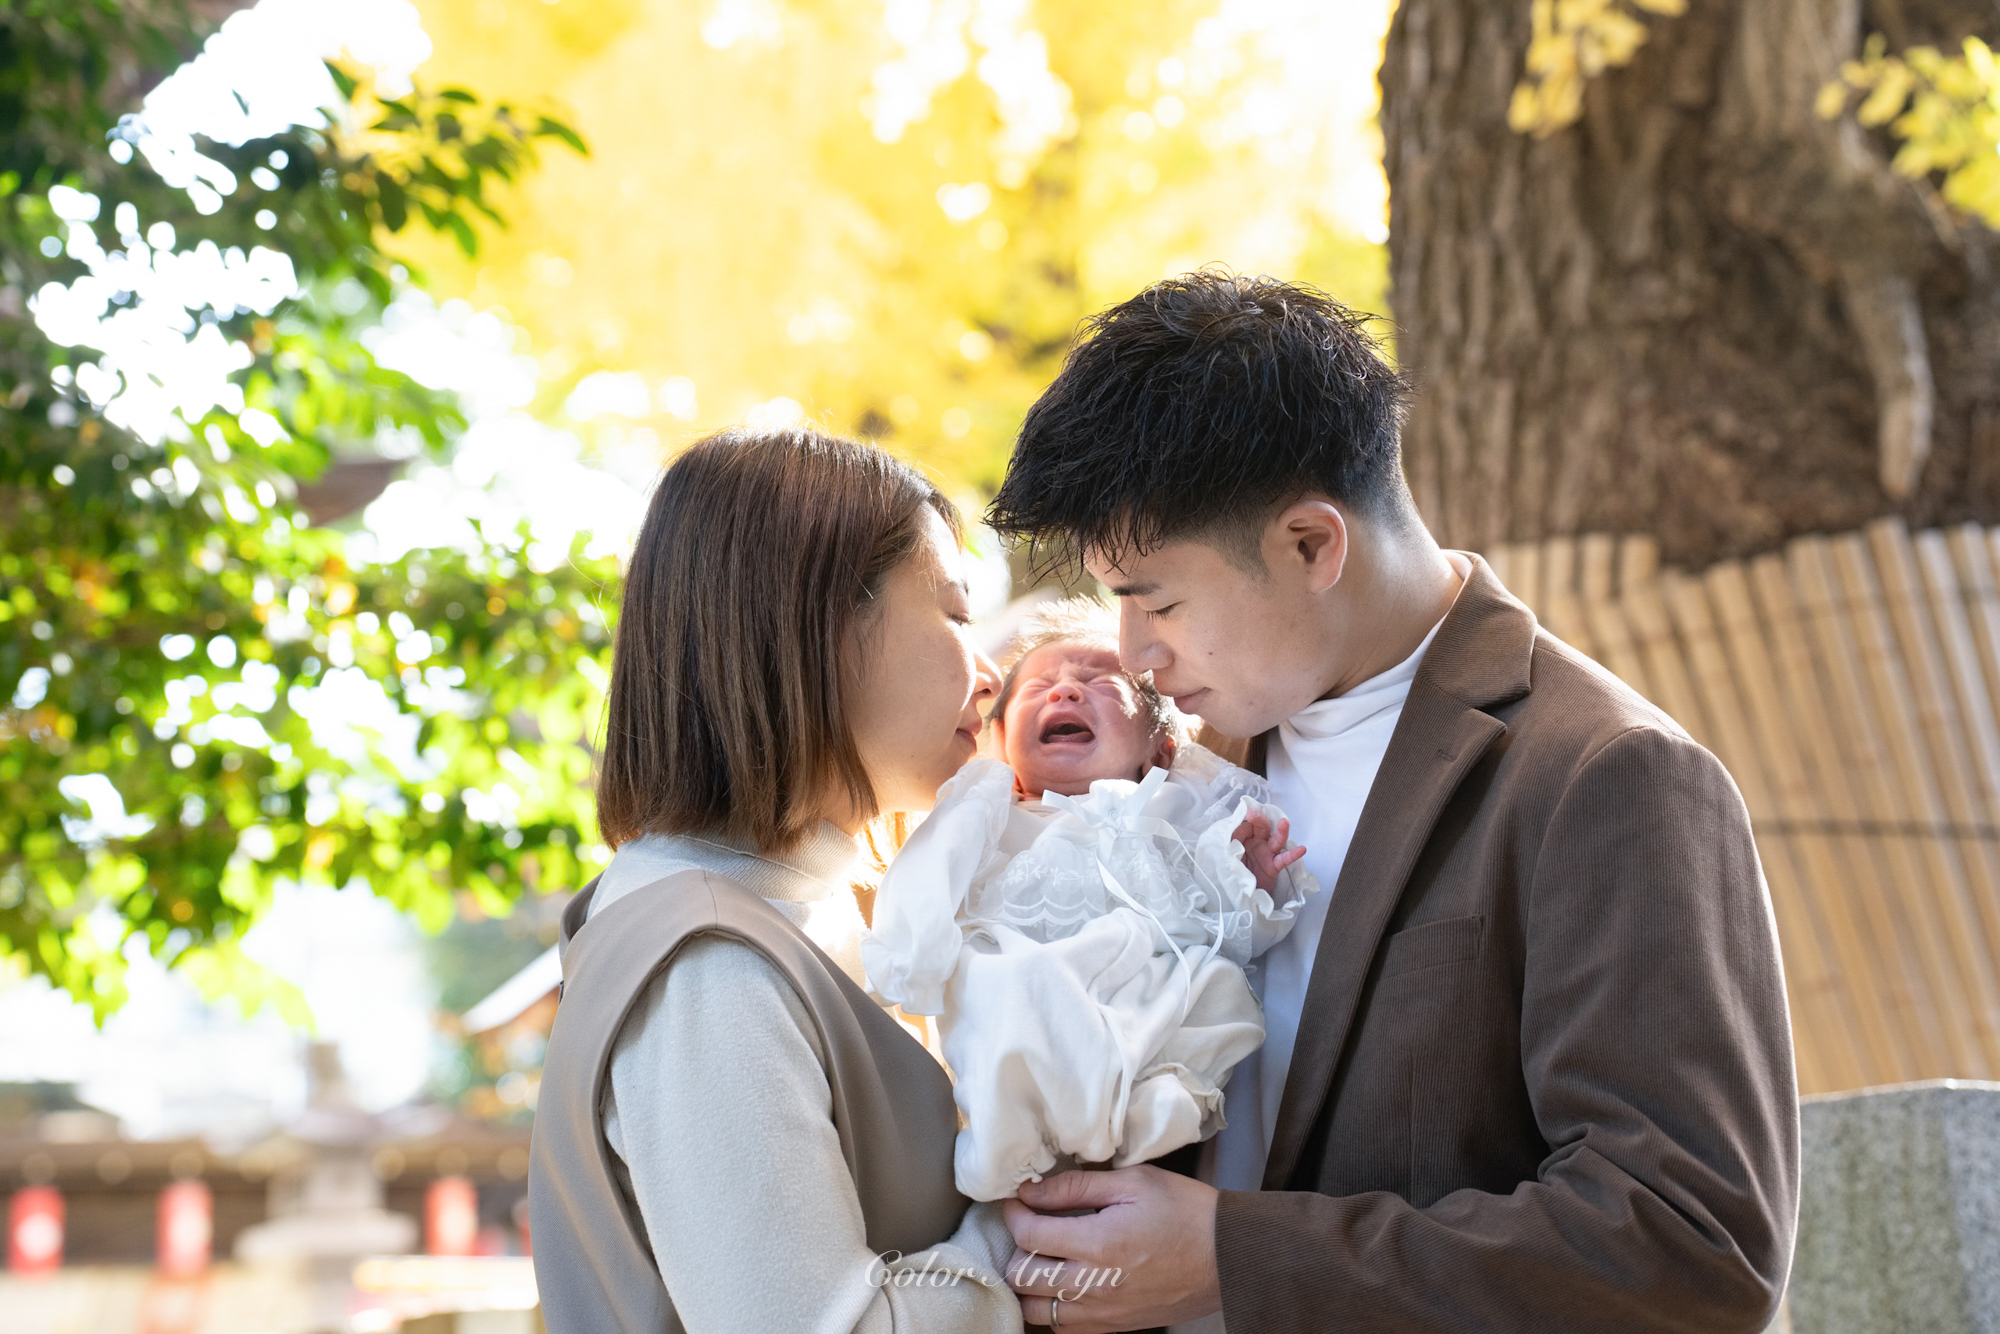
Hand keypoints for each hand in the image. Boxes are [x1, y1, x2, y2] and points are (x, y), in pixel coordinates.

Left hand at [1001, 1165, 1220, 1331]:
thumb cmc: (1186, 1211)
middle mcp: (1095, 1285)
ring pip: (1036, 1311)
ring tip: (1045, 1257)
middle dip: (1017, 1248)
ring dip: (1030, 1283)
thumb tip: (1032, 1191)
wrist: (1229, 1255)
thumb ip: (1076, 1186)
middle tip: (1033, 1226)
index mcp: (1099, 1243)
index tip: (1019, 1200)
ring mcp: (1104, 1313)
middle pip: (1022, 1277)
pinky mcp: (1116, 1327)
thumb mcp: (1133, 1182)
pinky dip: (1052, 1308)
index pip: (1028, 1236)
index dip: (1014, 1213)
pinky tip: (1064, 1283)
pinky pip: (1063, 1328)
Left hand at [1232, 811, 1305, 893]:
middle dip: (1259, 819)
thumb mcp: (1226, 852)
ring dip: (1281, 831)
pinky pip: (1285, 859)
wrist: (1240, 890)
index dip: (1243, 823)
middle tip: (1253, 815)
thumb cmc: (1233, 867)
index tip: (1237, 825)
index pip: (1246, 824)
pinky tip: (1301, 849)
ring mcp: (1267, 853)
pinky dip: (1293, 854)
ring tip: (1284, 823)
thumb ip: (1231, 841)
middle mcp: (1257, 842)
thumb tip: (1237, 828)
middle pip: (1262, 827)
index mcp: (1245, 836)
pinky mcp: (1274, 866)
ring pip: (1276, 840)